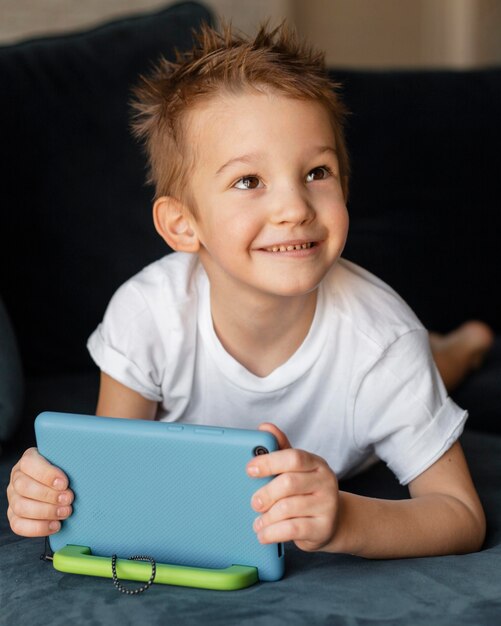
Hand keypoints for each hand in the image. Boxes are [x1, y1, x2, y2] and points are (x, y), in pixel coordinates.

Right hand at [7, 448, 72, 536]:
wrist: (59, 487)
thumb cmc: (64, 473)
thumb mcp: (66, 463)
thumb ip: (69, 463)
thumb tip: (85, 468)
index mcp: (28, 460)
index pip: (29, 463)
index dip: (47, 474)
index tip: (64, 483)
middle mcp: (17, 478)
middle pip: (24, 487)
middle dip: (49, 495)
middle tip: (68, 499)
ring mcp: (13, 498)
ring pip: (21, 507)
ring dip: (46, 512)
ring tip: (65, 512)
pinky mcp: (14, 516)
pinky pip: (18, 525)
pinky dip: (38, 527)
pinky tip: (56, 525)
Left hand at [246, 423, 339, 551]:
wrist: (331, 522)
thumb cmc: (306, 491)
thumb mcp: (295, 469)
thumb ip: (280, 448)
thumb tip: (264, 427)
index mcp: (316, 463)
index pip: (294, 457)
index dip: (269, 461)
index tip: (250, 469)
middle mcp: (326, 481)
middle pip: (289, 483)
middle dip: (266, 493)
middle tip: (254, 502)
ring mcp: (327, 505)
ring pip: (288, 508)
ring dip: (266, 517)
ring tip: (258, 521)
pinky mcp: (323, 528)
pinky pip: (292, 529)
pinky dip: (272, 532)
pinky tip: (264, 533)